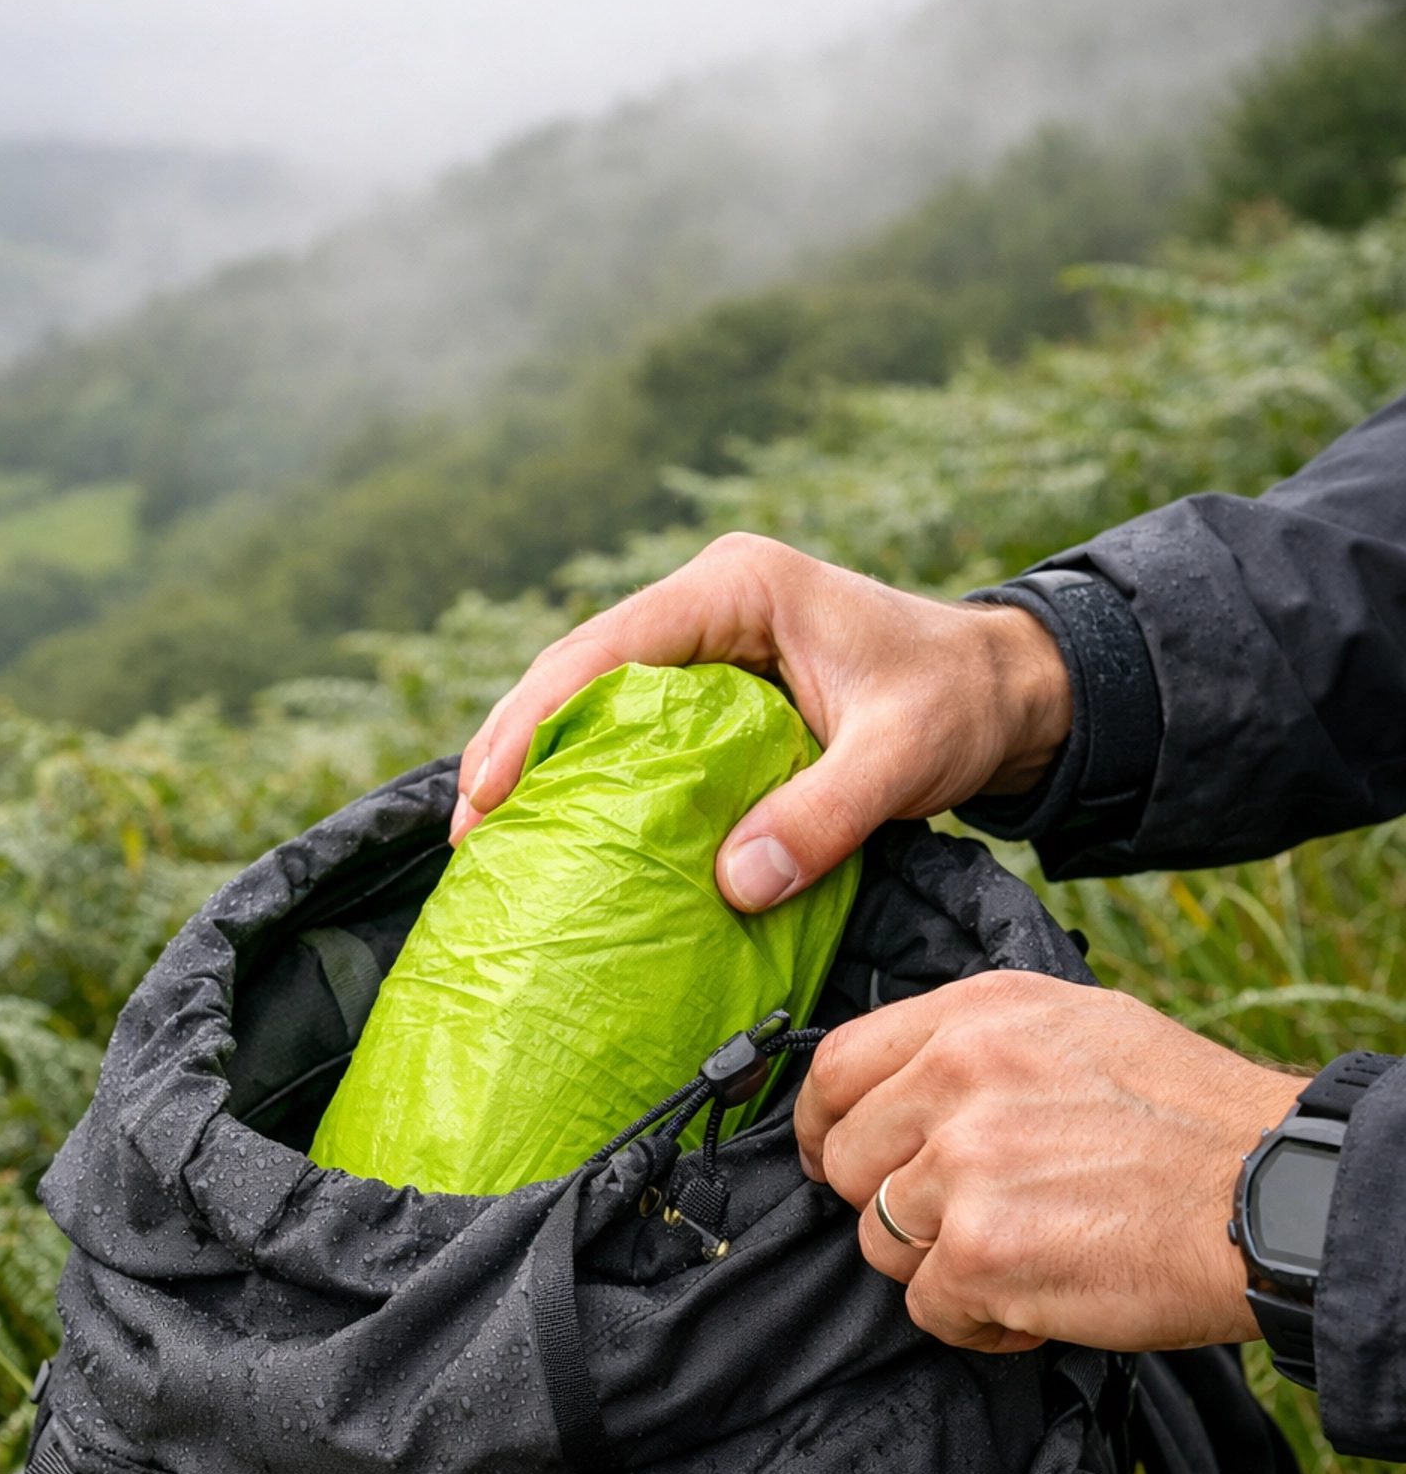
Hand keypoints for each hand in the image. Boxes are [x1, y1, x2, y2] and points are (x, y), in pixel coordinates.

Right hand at [452, 534, 1071, 906]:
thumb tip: (734, 884)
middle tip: (467, 835)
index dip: (536, 717)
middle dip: (513, 746)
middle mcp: (708, 605)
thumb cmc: (960, 703)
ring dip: (538, 765)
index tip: (488, 790)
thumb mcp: (903, 757)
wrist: (1006, 693)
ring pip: (592, 700)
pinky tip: (556, 833)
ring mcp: (706, 646)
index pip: (607, 648)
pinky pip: (629, 730)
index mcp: (737, 589)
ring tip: (487, 842)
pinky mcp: (714, 691)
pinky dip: (587, 776)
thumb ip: (826, 816)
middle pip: (576, 670)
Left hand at [795, 974, 1302, 1354]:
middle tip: (965, 1221)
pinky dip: (979, 1322)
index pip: (835, 1067)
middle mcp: (958, 1076)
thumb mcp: (1078, 1028)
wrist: (1271, 1195)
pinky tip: (1039, 1299)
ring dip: (941, 1266)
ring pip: (881, 1241)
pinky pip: (929, 1309)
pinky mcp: (982, 1253)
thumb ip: (978, 1047)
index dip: (826, 1127)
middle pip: (849, 1163)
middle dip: (893, 1205)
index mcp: (976, 1015)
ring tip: (1023, 1254)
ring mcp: (965, 1165)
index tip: (838, 1160)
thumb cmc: (1191, 1120)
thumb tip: (901, 1087)